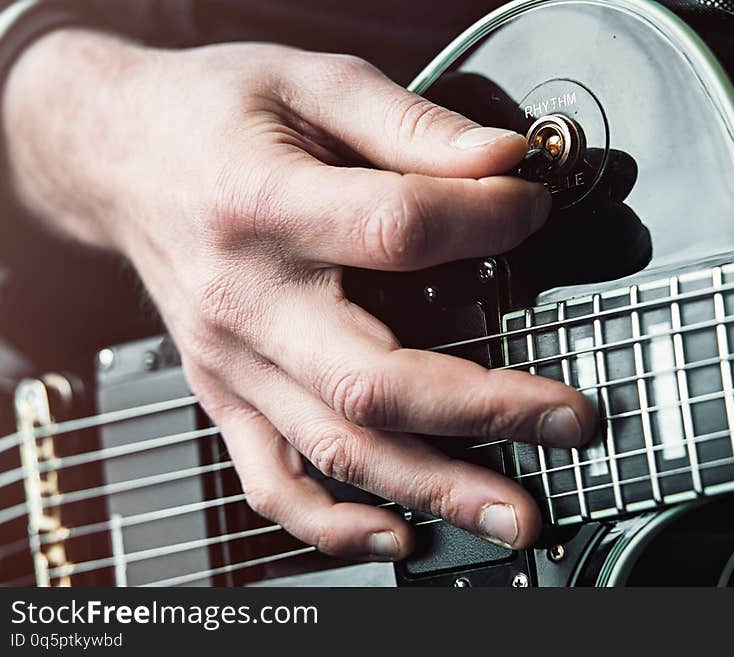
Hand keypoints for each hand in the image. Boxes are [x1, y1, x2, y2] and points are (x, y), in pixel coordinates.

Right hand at [4, 30, 595, 559]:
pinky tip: (395, 535)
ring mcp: (230, 360)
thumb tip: (504, 161)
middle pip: (373, 380)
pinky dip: (332, 524)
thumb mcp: (309, 81)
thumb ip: (411, 124)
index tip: (531, 209)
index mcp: (262, 205)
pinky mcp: (223, 391)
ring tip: (513, 512)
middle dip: (486, 410)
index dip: (487, 220)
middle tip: (570, 423)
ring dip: (434, 488)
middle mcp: (243, 299)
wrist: (113, 153)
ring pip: (335, 447)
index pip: (398, 230)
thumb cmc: (210, 113)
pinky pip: (268, 479)